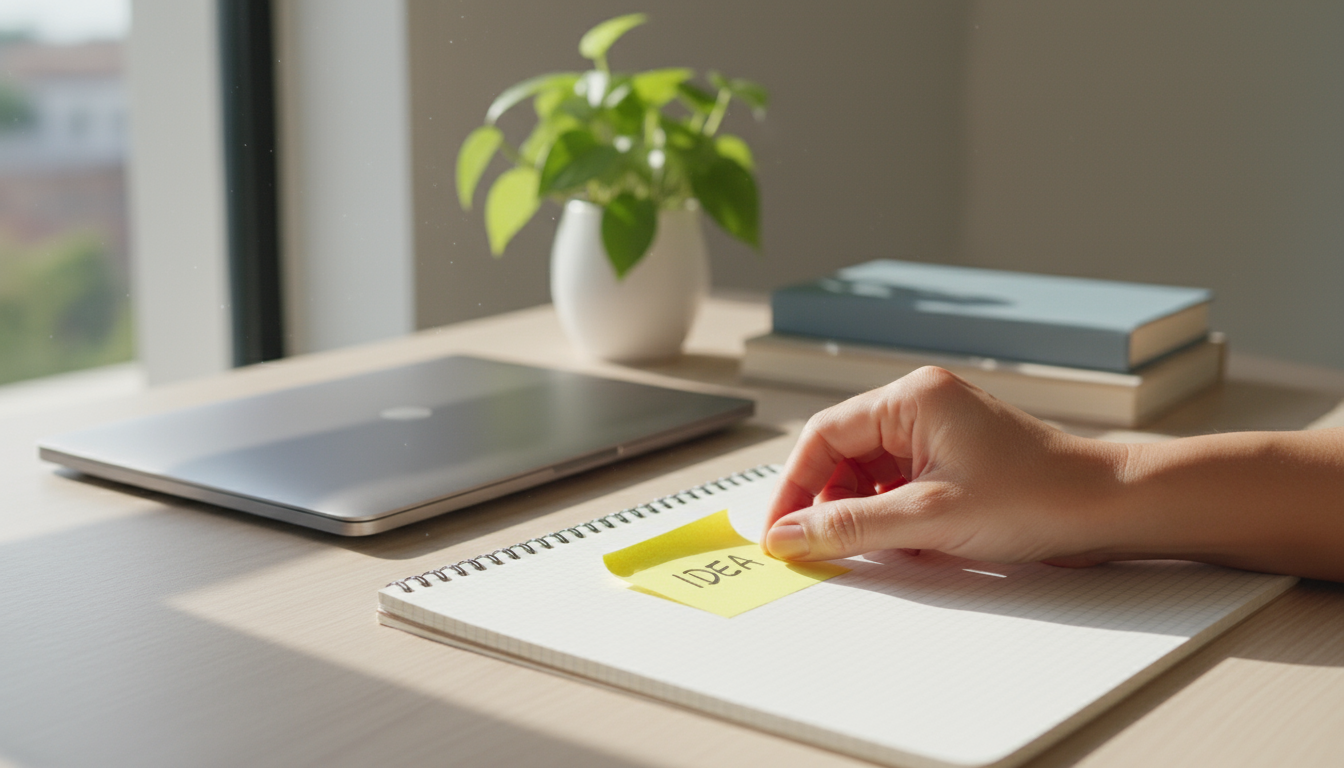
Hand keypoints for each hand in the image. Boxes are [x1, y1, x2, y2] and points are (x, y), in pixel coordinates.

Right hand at [763, 367, 1126, 563]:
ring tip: (865, 549)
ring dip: (859, 514)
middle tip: (813, 548)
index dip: (794, 487)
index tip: (779, 531)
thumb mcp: (929, 518)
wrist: (1110, 509)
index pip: (825, 435)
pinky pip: (896, 487)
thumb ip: (850, 527)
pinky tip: (902, 544)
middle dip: (826, 503)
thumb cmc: (1037, 496)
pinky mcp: (951, 461)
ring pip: (867, 475)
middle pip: (842, 454)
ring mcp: (936, 433)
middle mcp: (920, 406)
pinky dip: (889, 518)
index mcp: (912, 398)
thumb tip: (790, 536)